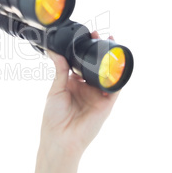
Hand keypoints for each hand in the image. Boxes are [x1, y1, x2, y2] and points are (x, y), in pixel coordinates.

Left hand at [34, 31, 119, 172]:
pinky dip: (117, 77)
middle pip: (95, 67)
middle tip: (98, 34)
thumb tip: (54, 51)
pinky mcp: (107, 104)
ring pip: (106, 74)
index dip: (83, 51)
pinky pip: (115, 88)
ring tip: (110, 43)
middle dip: (98, 51)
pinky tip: (117, 63)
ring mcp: (97, 96)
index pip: (81, 64)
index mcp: (73, 84)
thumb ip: (59, 70)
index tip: (84, 36)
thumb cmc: (54, 117)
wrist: (60, 137)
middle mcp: (86, 88)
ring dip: (110, 60)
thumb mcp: (56, 89)